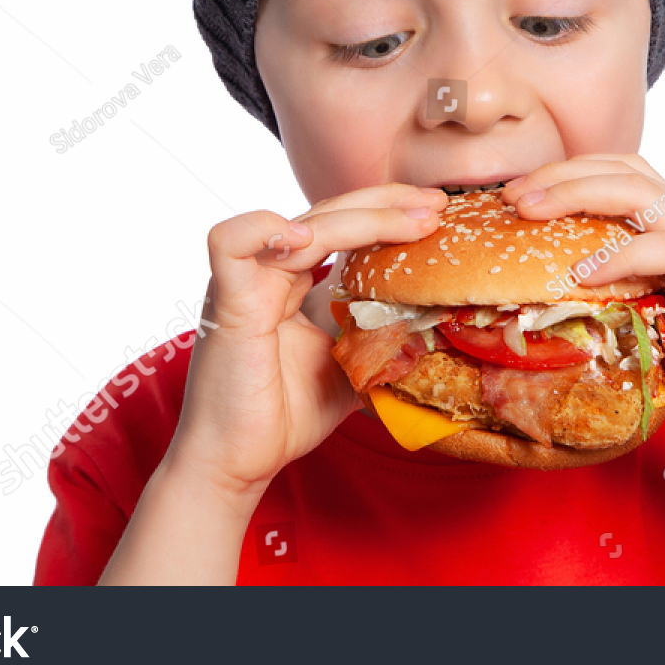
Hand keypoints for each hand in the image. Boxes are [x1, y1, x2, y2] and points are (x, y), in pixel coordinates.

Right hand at [165, 183, 449, 499]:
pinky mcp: (227, 303)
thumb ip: (380, 333)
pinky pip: (231, 244)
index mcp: (294, 281)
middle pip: (330, 213)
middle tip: (437, 205)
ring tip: (413, 221)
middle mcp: (270, 272)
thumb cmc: (286, 415)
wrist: (238, 462)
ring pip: (304, 225)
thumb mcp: (352, 364)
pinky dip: (265, 230)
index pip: (343, 226)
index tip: (437, 214)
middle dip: (388, 202)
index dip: (389, 212)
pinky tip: (306, 238)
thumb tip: (436, 318)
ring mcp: (247, 283)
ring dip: (363, 218)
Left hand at [499, 155, 664, 439]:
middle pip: (624, 170)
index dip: (570, 176)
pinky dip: (619, 255)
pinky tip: (582, 271)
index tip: (520, 197)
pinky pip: (664, 250)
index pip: (624, 177)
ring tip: (531, 212)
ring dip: (577, 195)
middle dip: (562, 174)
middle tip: (511, 194)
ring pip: (639, 195)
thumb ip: (624, 317)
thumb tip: (564, 328)